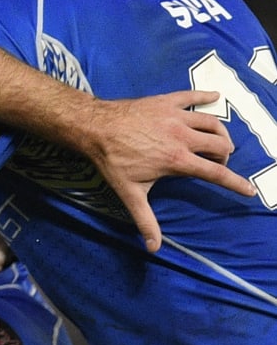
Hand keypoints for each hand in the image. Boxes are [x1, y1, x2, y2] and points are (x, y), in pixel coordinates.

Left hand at [85, 90, 247, 251]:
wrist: (95, 127)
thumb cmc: (112, 160)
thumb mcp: (129, 193)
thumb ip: (145, 221)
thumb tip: (153, 248)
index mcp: (178, 160)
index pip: (216, 174)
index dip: (236, 184)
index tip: (249, 190)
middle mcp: (183, 136)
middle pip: (221, 146)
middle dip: (224, 157)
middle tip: (215, 164)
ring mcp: (175, 116)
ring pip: (212, 123)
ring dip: (219, 134)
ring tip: (215, 142)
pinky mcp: (166, 101)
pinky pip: (192, 95)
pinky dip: (206, 96)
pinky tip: (215, 97)